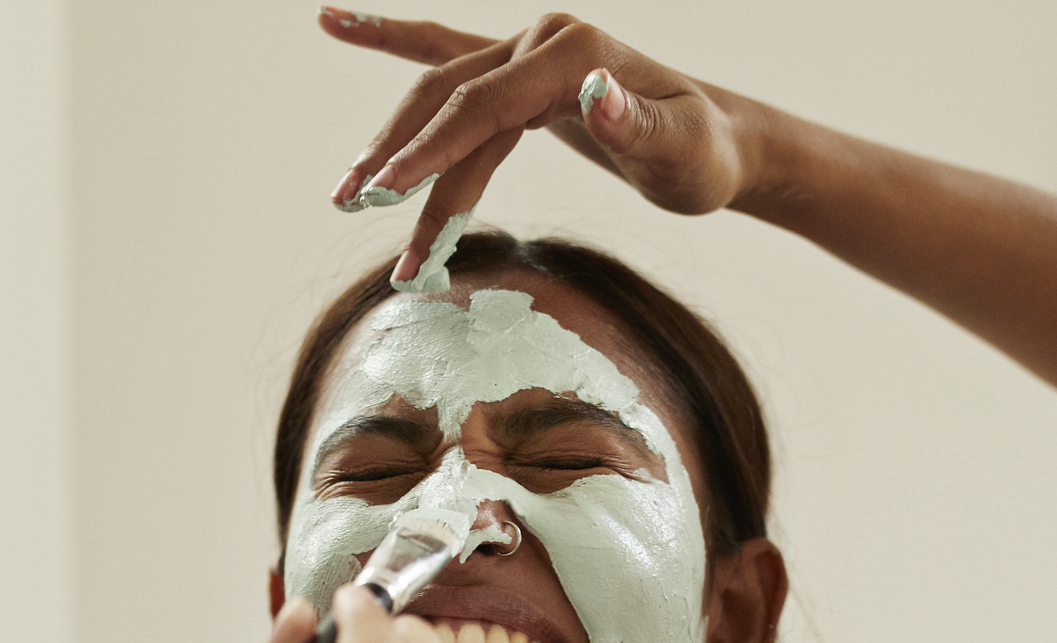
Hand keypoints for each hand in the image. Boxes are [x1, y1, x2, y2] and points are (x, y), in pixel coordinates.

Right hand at [319, 9, 755, 283]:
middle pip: (449, 99)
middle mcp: (542, 42)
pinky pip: (444, 54)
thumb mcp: (682, 151)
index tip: (389, 195)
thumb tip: (593, 93)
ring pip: (440, 97)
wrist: (719, 141)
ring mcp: (526, 52)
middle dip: (398, 156)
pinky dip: (391, 39)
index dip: (434, 152)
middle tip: (352, 207)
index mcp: (572, 54)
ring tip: (347, 195)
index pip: (484, 105)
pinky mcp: (518, 74)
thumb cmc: (704, 155)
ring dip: (392, 145)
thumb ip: (636, 125)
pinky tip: (336, 22)